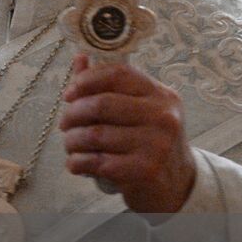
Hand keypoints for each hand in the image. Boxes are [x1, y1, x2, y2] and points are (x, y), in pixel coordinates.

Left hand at [60, 54, 194, 212]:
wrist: (176, 184)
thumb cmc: (148, 142)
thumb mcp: (138, 110)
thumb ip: (108, 86)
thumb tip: (80, 57)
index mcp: (161, 95)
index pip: (119, 73)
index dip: (87, 80)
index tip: (69, 94)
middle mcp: (163, 117)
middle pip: (101, 104)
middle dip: (72, 114)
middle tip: (65, 124)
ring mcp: (157, 144)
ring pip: (94, 134)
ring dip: (71, 141)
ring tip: (71, 145)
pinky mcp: (145, 170)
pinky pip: (97, 161)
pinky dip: (77, 162)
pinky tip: (77, 163)